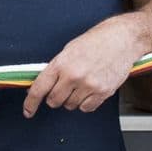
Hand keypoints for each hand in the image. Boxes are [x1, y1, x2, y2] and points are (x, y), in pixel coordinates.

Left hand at [24, 23, 142, 117]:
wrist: (123, 39)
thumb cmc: (96, 41)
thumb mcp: (69, 50)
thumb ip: (56, 69)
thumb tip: (42, 86)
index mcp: (61, 63)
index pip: (39, 89)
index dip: (31, 103)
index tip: (28, 111)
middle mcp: (73, 76)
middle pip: (54, 101)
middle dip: (55, 97)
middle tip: (64, 86)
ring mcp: (89, 86)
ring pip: (70, 106)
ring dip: (72, 99)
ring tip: (82, 83)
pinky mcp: (103, 93)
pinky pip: (86, 108)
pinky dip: (86, 102)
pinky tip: (91, 89)